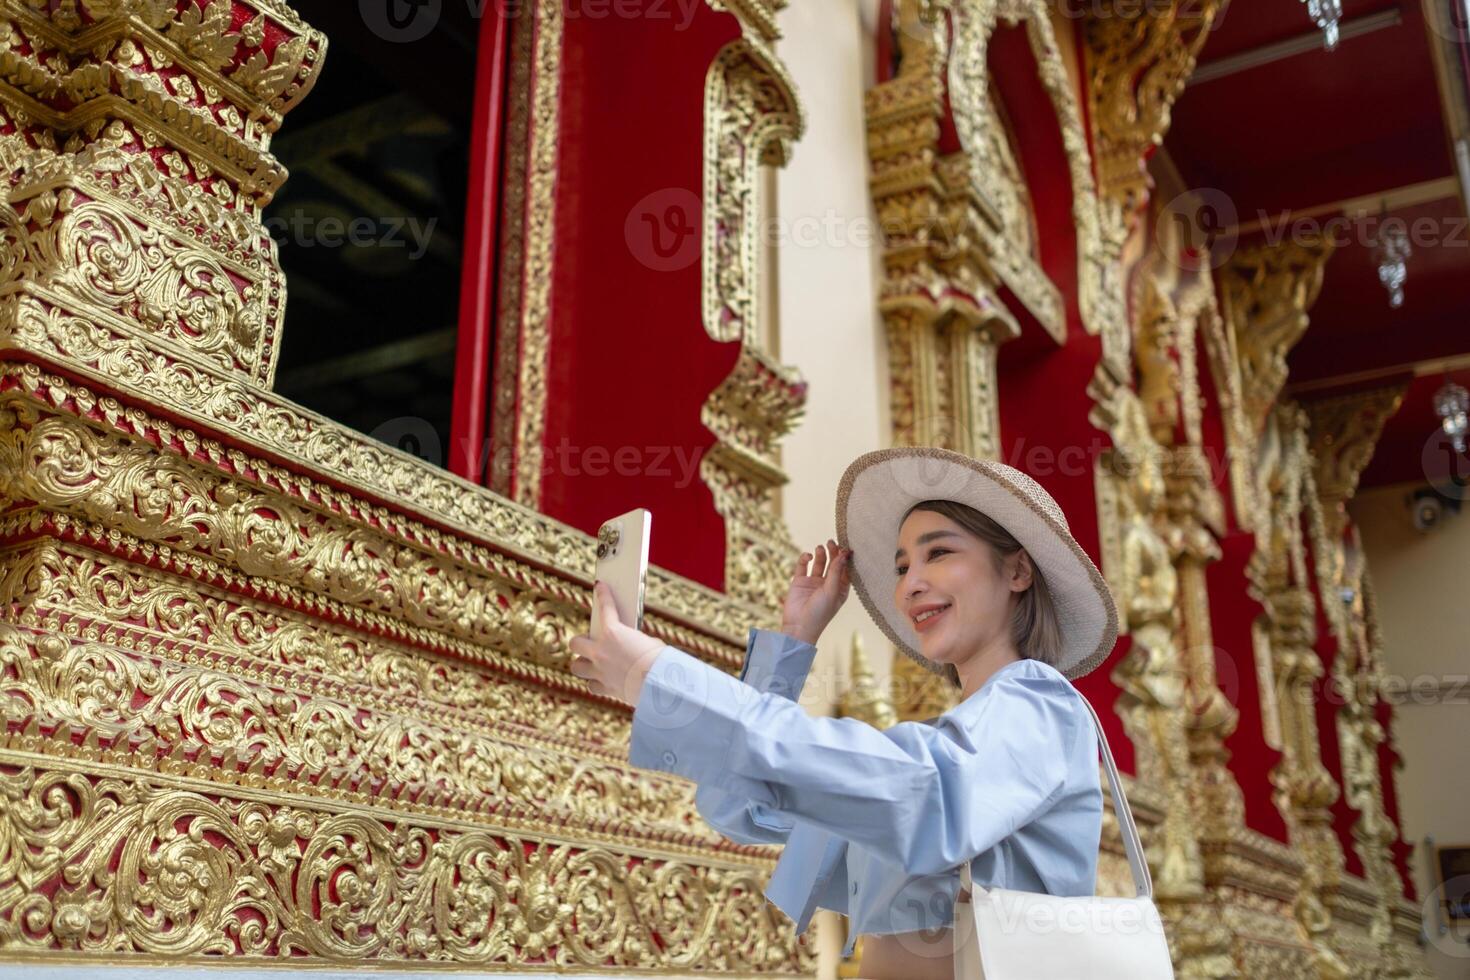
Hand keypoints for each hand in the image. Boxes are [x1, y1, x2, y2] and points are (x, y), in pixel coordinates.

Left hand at [568, 582, 665, 705]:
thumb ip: (633, 642)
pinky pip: (592, 685)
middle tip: (591, 643)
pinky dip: (597, 683)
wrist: (658, 684)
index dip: (603, 594)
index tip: (599, 586)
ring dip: (583, 664)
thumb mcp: (648, 643)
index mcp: (614, 633)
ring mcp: (599, 670)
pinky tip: (605, 681)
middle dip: (581, 641)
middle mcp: (600, 651)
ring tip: (593, 664)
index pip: (605, 608)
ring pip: (576, 666)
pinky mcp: (604, 688)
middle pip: (575, 642)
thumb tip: (629, 648)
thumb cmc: (659, 660)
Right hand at [780, 539, 850, 645]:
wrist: (799, 626)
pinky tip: (808, 556)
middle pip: (833, 563)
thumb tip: (844, 554)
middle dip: (833, 552)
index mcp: (840, 588)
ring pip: (819, 563)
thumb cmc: (820, 613)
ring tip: (820, 547)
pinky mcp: (799, 581)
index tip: (846, 548)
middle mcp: (828, 584)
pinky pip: (803, 566)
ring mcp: (813, 582)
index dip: (845, 558)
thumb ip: (837, 572)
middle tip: (831, 542)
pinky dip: (805, 559)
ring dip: (821, 554)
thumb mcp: (832, 592)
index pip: (845, 569)